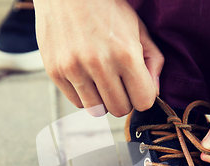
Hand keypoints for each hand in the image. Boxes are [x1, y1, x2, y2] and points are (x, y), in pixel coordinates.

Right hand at [34, 0, 163, 116]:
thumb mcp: (138, 28)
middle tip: (120, 82)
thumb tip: (154, 94)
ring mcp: (74, 69)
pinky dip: (84, 95)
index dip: (143, 96)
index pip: (143, 101)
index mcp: (126, 54)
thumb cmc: (107, 8)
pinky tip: (86, 76)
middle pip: (120, 109)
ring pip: (97, 110)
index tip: (137, 86)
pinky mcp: (55, 72)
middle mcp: (99, 64)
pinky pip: (77, 102)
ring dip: (103, 100)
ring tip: (102, 79)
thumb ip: (153, 61)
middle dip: (124, 99)